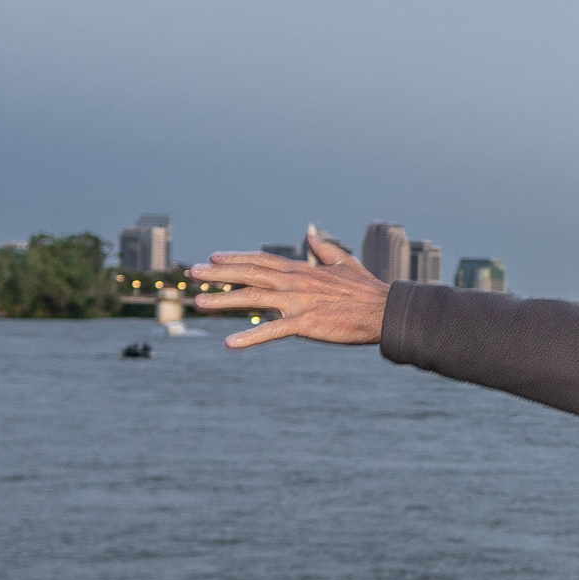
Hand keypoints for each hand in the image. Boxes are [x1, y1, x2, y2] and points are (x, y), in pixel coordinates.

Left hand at [190, 231, 390, 348]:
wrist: (385, 310)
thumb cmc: (367, 290)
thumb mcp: (344, 264)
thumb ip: (324, 251)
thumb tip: (311, 237)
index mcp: (302, 270)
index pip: (261, 260)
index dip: (236, 258)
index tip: (214, 258)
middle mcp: (295, 282)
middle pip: (249, 274)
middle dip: (219, 273)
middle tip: (193, 273)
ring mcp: (298, 302)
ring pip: (253, 298)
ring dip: (224, 300)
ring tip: (198, 303)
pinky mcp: (306, 323)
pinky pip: (272, 330)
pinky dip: (249, 336)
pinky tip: (229, 343)